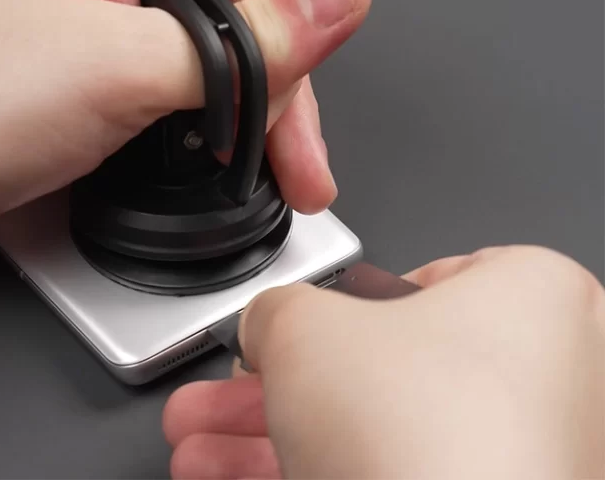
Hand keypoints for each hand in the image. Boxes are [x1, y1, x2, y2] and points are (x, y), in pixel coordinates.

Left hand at [0, 0, 371, 248]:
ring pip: (218, 66)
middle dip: (278, 104)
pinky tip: (213, 168)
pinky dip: (202, 139)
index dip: (301, 43)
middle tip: (292, 170)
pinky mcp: (96, 73)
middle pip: (249, 24)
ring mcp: (109, 23)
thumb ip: (241, 43)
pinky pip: (177, 96)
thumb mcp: (119, 68)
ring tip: (264, 180)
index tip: (300, 120)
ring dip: (247, 128)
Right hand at [164, 246, 604, 478]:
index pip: (420, 281)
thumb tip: (266, 325)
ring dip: (265, 436)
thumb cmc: (418, 433)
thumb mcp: (304, 326)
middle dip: (269, 387)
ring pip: (366, 429)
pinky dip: (303, 472)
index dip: (340, 307)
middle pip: (372, 369)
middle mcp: (542, 380)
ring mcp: (516, 453)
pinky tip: (228, 475)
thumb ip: (277, 310)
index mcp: (529, 299)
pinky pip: (379, 475)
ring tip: (199, 446)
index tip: (294, 333)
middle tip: (222, 396)